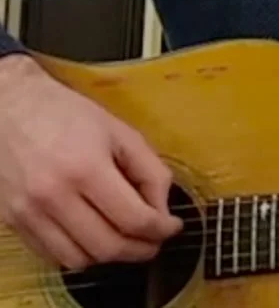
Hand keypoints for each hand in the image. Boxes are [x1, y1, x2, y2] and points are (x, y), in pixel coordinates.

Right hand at [0, 55, 182, 270]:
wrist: (8, 107)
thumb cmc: (68, 114)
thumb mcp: (120, 132)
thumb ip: (149, 170)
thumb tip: (162, 209)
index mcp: (86, 168)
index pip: (133, 219)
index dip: (161, 230)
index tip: (173, 227)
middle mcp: (54, 197)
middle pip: (107, 247)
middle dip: (140, 250)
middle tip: (155, 240)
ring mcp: (28, 213)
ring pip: (79, 260)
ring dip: (109, 256)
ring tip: (126, 239)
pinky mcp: (12, 222)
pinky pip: (52, 256)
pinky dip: (79, 253)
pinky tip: (93, 235)